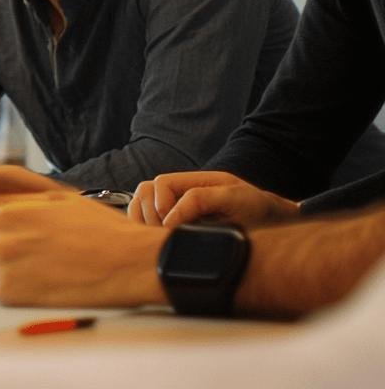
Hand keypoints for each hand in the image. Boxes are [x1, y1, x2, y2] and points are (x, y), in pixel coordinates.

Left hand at [0, 192, 168, 306]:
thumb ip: (6, 195)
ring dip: (9, 268)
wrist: (131, 263)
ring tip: (46, 265)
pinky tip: (47, 282)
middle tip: (30, 250)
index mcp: (6, 208)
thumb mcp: (53, 197)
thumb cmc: (100, 230)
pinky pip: (0, 290)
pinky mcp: (11, 293)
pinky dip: (18, 290)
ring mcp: (3, 265)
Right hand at [128, 171, 298, 227]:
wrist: (277, 222)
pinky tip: (157, 239)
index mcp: (196, 180)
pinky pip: (148, 218)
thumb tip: (168, 219)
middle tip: (163, 234)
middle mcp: (183, 190)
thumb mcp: (233, 199)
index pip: (161, 184)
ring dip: (144, 220)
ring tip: (158, 237)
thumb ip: (200, 200)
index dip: (161, 206)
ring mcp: (179, 205)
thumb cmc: (258, 210)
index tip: (170, 228)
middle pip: (146, 191)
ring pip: (142, 204)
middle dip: (149, 214)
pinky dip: (145, 226)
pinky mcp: (178, 221)